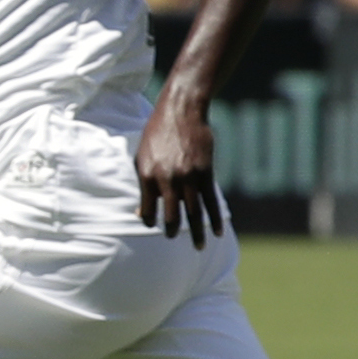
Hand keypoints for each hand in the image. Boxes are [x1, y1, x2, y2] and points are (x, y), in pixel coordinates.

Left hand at [136, 99, 221, 249]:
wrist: (181, 111)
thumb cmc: (157, 133)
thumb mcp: (141, 156)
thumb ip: (143, 183)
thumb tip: (141, 212)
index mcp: (146, 176)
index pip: (147, 209)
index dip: (150, 220)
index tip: (154, 227)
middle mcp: (167, 179)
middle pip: (172, 214)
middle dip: (172, 231)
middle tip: (173, 240)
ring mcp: (188, 176)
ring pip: (193, 211)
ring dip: (197, 232)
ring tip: (198, 248)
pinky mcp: (206, 172)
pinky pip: (211, 200)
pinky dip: (214, 217)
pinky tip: (216, 231)